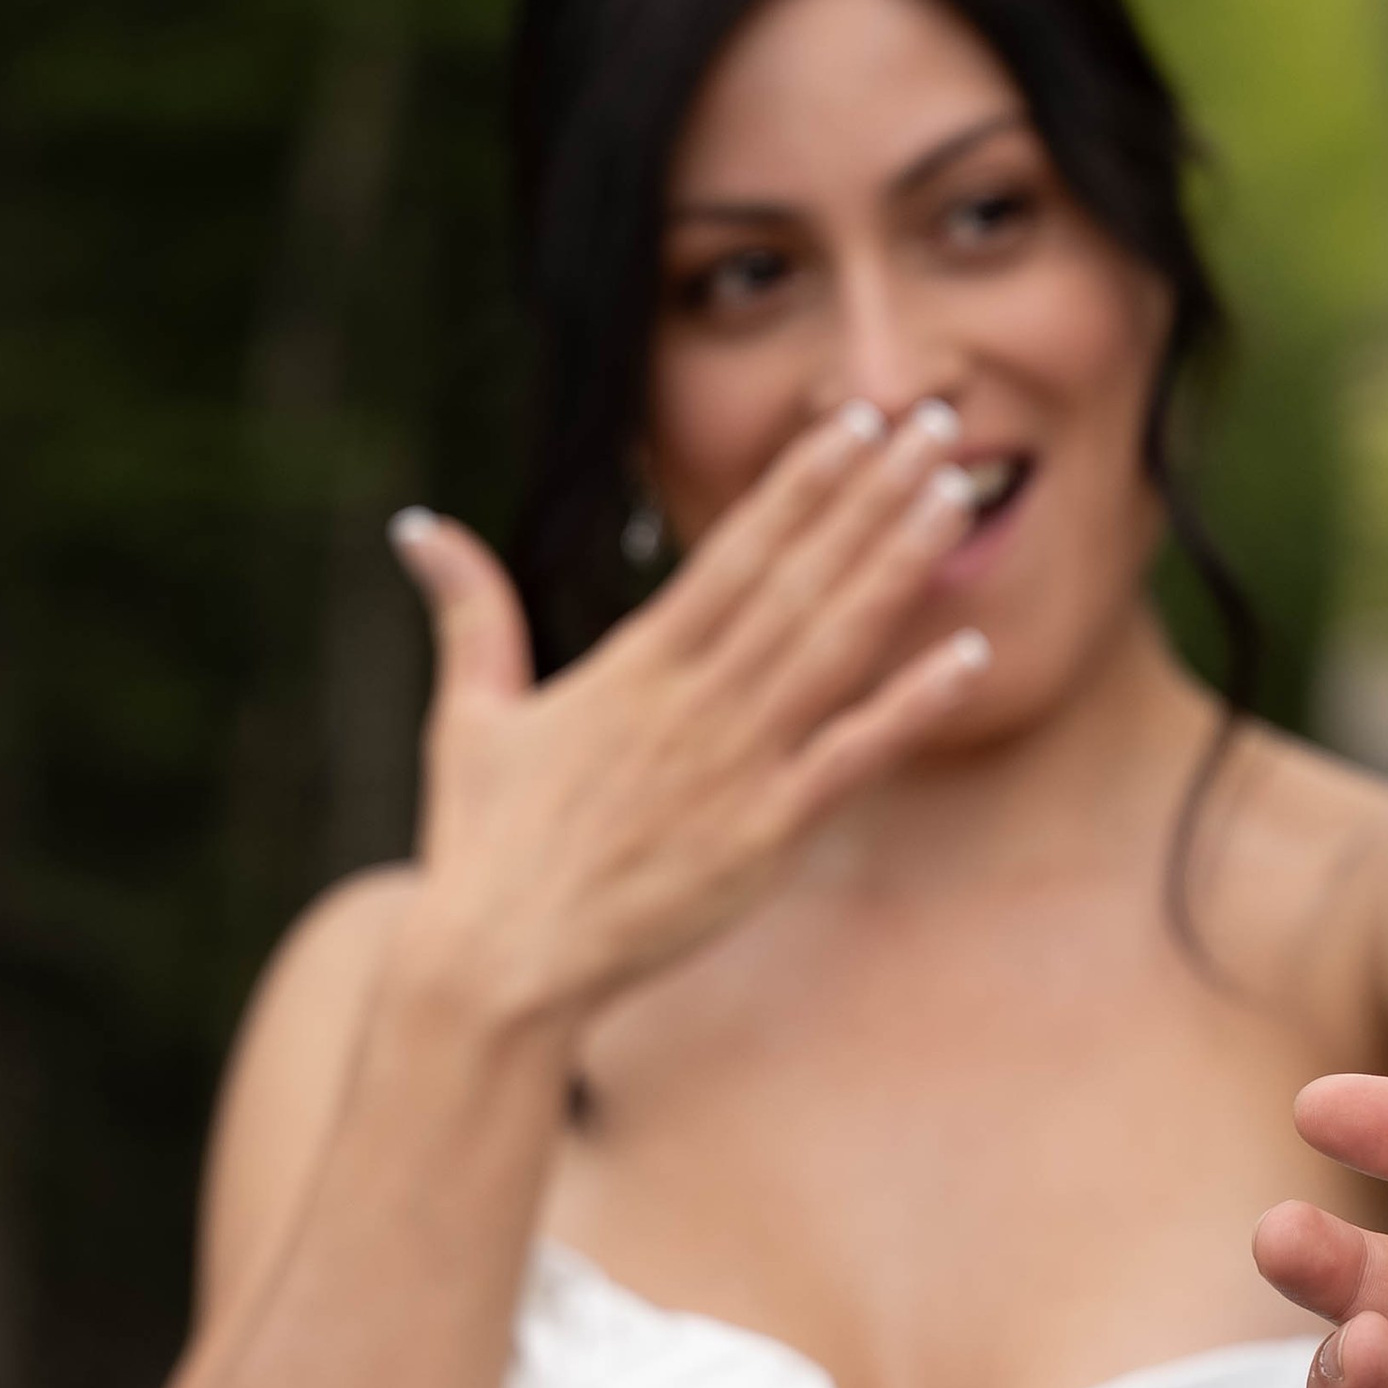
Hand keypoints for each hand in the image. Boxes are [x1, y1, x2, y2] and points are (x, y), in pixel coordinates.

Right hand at [388, 401, 988, 1033]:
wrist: (499, 966)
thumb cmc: (485, 846)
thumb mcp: (468, 714)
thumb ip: (468, 612)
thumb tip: (418, 524)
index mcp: (634, 666)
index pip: (737, 552)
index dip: (803, 483)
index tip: (857, 424)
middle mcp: (694, 703)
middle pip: (801, 579)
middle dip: (872, 497)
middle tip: (937, 422)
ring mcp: (736, 769)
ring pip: (835, 648)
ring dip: (900, 568)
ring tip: (958, 497)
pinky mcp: (765, 838)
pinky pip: (854, 758)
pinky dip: (914, 706)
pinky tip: (970, 653)